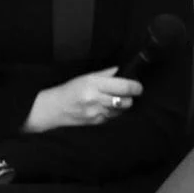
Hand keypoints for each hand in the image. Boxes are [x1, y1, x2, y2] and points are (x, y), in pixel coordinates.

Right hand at [24, 67, 142, 132]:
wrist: (54, 108)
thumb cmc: (70, 90)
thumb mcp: (86, 77)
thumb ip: (106, 74)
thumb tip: (120, 70)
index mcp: (95, 85)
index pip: (124, 87)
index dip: (136, 87)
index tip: (138, 86)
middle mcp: (97, 99)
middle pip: (126, 101)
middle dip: (130, 97)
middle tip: (127, 93)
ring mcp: (97, 113)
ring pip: (121, 110)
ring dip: (122, 105)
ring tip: (114, 99)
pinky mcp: (96, 122)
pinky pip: (113, 117)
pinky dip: (113, 112)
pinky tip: (105, 107)